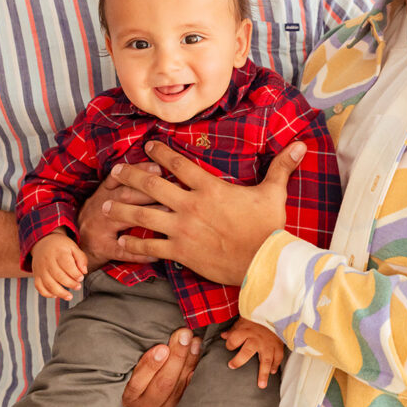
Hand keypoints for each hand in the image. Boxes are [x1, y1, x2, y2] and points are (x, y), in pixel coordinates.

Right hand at [31, 231, 87, 300]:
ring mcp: (40, 269)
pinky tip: (56, 295)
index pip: (67, 265)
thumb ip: (81, 259)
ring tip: (69, 296)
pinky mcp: (36, 275)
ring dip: (60, 293)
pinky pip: (39, 287)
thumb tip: (84, 272)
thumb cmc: (61, 247)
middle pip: (58, 276)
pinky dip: (47, 294)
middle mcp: (48, 261)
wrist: (43, 243)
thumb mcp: (73, 247)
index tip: (81, 278)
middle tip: (78, 286)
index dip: (75, 274)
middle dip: (70, 284)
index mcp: (59, 252)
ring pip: (48, 284)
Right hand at [77, 161, 161, 270]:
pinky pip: (123, 251)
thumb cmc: (97, 219)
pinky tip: (157, 255)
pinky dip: (140, 253)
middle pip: (125, 195)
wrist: (73, 246)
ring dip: (149, 215)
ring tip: (170, 213)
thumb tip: (158, 172)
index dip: (138, 170)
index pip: (120, 177)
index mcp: (102, 194)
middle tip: (175, 188)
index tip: (160, 168)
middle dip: (151, 190)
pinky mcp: (102, 249)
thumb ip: (126, 187)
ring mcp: (99, 229)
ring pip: (124, 219)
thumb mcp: (105, 199)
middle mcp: (99, 208)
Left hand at [101, 140, 306, 284]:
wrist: (263, 262)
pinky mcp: (179, 252)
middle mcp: (190, 204)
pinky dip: (132, 244)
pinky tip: (120, 242)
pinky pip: (149, 247)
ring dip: (120, 208)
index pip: (178, 163)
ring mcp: (181, 229)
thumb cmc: (268, 228)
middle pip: (151, 185)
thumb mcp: (274, 193)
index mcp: (209, 187)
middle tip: (114, 171)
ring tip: (104, 205)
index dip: (160, 153)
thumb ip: (282, 166)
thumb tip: (302, 144)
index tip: (147, 146)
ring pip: (142, 214)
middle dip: (129, 176)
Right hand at [121, 328, 201, 406]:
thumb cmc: (149, 377)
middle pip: (162, 384)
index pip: (137, 382)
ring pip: (178, 387)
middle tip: (185, 335)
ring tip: (196, 342)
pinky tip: (200, 362)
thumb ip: (151, 355)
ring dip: (189, 361)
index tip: (162, 348)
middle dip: (176, 356)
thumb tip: (169, 334)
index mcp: (130, 396)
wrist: (160, 406)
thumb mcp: (142, 370)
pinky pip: (190, 395)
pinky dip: (196, 376)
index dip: (150, 365)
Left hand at [221, 318, 283, 387]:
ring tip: (261, 385)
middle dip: (238, 361)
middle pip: (246, 352)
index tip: (229, 347)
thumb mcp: (244, 319)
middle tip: (232, 366)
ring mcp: (268, 343)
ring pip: (265, 360)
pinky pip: (278, 357)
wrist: (276, 310)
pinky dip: (276, 365)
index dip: (229, 344)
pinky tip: (273, 372)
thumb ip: (234, 329)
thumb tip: (223, 336)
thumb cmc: (257, 316)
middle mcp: (256, 339)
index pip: (233, 340)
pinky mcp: (278, 345)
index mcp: (246, 331)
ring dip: (263, 373)